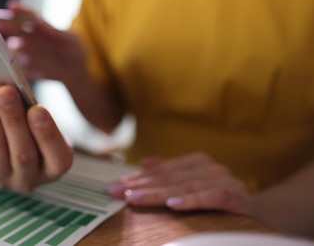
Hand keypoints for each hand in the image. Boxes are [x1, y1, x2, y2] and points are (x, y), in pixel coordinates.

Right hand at [0, 0, 86, 81]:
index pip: (28, 15)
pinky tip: (33, 68)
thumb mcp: (70, 39)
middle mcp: (31, 37)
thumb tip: (39, 22)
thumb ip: (55, 31)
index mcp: (42, 27)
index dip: (19, 9)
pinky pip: (20, 65)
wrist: (76, 72)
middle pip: (16, 29)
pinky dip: (22, 66)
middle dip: (7, 26)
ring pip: (14, 48)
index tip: (10, 5)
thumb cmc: (75, 50)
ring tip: (21, 52)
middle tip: (1, 25)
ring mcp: (28, 52)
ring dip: (14, 49)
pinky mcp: (28, 67)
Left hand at [0, 84, 72, 192]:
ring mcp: (3, 177)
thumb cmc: (29, 132)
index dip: (47, 135)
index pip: (57, 158)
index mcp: (53, 167)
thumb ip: (32, 112)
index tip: (37, 109)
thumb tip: (15, 93)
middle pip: (23, 154)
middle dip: (13, 120)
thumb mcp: (40, 124)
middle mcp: (29, 178)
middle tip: (6, 93)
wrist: (5, 152)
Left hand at [107, 152, 254, 215]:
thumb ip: (171, 174)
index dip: (136, 177)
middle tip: (116, 191)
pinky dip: (193, 200)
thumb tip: (145, 163)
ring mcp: (226, 182)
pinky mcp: (239, 199)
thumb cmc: (223, 201)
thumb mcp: (195, 186)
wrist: (268, 217)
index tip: (114, 185)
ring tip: (135, 197)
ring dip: (158, 193)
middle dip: (140, 185)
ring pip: (186, 186)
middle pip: (169, 177)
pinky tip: (174, 205)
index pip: (161, 171)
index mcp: (198, 163)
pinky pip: (213, 198)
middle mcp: (211, 169)